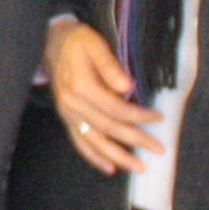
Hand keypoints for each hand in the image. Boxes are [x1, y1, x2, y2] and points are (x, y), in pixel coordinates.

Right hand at [43, 20, 161, 176]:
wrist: (50, 42)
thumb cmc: (77, 41)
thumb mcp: (95, 44)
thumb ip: (110, 65)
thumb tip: (128, 87)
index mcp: (81, 86)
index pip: (116, 108)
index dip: (139, 116)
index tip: (158, 118)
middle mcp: (73, 104)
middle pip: (108, 127)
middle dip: (135, 140)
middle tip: (158, 149)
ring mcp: (68, 113)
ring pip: (94, 140)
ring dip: (117, 156)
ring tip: (137, 167)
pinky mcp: (66, 118)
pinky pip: (79, 142)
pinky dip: (93, 157)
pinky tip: (109, 167)